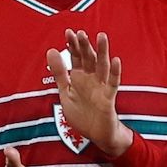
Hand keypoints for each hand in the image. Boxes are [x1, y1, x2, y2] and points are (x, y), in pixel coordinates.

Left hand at [50, 28, 130, 154]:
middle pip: (89, 59)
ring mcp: (101, 87)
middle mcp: (91, 79)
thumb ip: (59, 72)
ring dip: (102, 52)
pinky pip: (113, 84)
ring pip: (102, 66)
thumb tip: (51, 50)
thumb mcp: (65, 92)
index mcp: (79, 77)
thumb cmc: (82, 114)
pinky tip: (116, 61)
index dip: (73, 45)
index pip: (77, 57)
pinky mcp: (109, 98)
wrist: (96, 134)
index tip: (68, 32)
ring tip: (101, 37)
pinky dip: (115, 72)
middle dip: (84, 46)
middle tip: (80, 33)